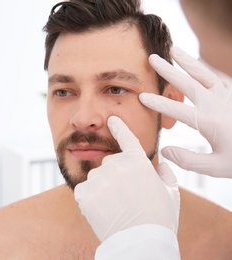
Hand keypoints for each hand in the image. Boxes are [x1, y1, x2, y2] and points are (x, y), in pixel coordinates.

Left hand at [74, 116, 179, 241]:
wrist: (141, 242)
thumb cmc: (159, 218)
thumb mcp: (170, 193)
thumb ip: (165, 174)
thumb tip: (162, 164)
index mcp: (137, 161)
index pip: (126, 138)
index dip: (119, 127)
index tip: (112, 119)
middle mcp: (115, 164)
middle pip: (109, 164)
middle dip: (114, 176)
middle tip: (125, 198)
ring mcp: (98, 178)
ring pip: (96, 178)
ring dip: (102, 188)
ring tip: (114, 207)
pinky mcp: (84, 193)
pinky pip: (84, 191)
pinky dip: (90, 199)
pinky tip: (102, 211)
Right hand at [140, 47, 231, 177]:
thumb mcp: (216, 167)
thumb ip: (188, 160)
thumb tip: (165, 150)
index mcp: (209, 122)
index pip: (177, 110)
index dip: (158, 103)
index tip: (142, 97)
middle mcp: (218, 105)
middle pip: (189, 84)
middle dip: (168, 71)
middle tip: (152, 58)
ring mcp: (228, 98)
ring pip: (204, 75)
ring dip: (187, 61)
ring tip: (174, 49)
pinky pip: (218, 78)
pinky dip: (205, 69)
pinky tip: (197, 63)